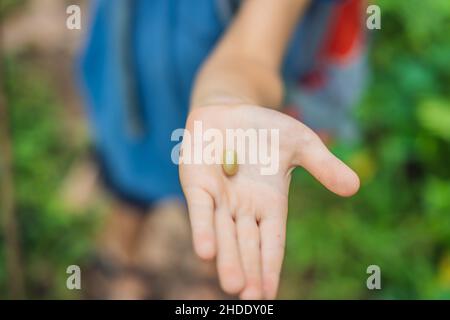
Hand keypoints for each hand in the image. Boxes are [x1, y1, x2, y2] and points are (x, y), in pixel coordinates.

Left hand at [179, 104, 358, 298]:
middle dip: (249, 271)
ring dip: (228, 259)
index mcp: (270, 203)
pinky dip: (203, 229)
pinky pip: (200, 209)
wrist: (230, 110)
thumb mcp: (301, 143)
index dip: (271, 267)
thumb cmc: (265, 130)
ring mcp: (219, 198)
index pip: (272, 242)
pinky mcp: (197, 184)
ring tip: (232, 285)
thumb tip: (355, 187)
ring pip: (224, 234)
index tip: (270, 294)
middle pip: (247, 245)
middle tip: (251, 298)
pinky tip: (206, 252)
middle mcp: (243, 208)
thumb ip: (323, 165)